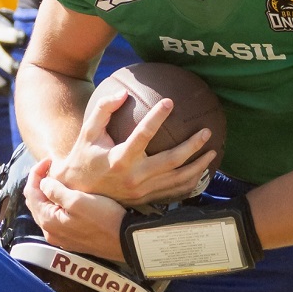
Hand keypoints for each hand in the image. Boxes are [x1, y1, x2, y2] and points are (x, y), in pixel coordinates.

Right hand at [0, 0, 26, 92]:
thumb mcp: (6, 18)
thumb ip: (19, 27)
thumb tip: (40, 33)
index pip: (7, 35)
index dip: (16, 38)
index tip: (25, 42)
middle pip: (0, 58)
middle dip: (11, 67)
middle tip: (22, 74)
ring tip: (10, 91)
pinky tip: (1, 91)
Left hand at [24, 158, 126, 260]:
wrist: (125, 240)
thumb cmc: (104, 218)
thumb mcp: (78, 200)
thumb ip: (56, 191)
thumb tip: (43, 183)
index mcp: (48, 220)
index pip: (31, 192)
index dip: (36, 173)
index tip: (48, 160)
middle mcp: (50, 232)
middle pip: (36, 202)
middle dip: (40, 183)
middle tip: (50, 167)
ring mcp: (60, 237)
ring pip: (46, 210)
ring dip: (48, 194)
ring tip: (59, 179)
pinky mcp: (71, 238)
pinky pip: (56, 218)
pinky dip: (56, 204)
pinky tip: (67, 196)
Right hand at [53, 85, 214, 206]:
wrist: (79, 192)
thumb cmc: (84, 156)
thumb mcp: (88, 132)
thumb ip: (103, 110)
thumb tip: (122, 92)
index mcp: (120, 159)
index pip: (143, 135)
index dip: (157, 118)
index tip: (170, 102)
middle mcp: (134, 177)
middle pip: (171, 161)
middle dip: (192, 146)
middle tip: (206, 131)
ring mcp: (142, 191)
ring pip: (178, 179)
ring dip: (198, 165)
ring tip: (213, 150)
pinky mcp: (147, 199)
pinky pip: (175, 191)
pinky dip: (191, 181)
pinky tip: (202, 170)